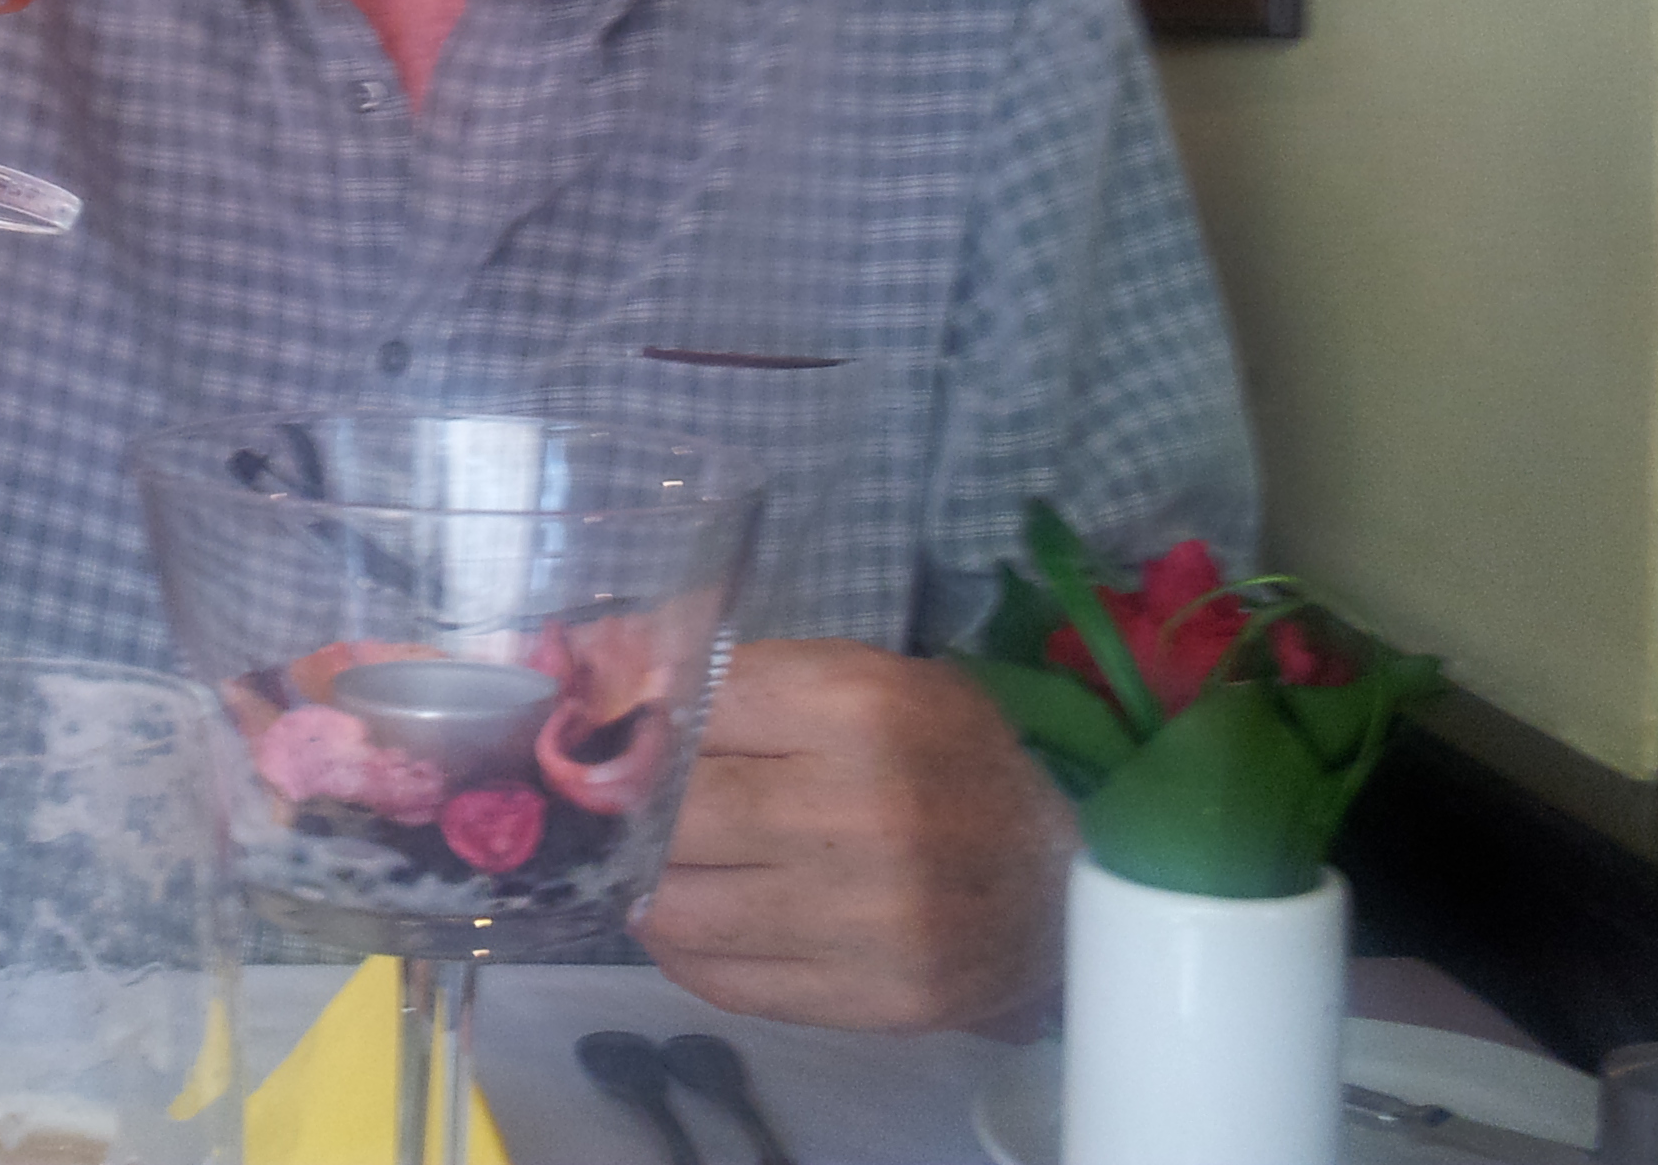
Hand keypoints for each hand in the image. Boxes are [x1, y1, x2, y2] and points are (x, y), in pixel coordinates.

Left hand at [636, 638, 1074, 1032]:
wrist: (1060, 885)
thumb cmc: (945, 759)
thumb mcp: (860, 677)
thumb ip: (730, 665)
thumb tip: (597, 657)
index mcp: (859, 706)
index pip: (685, 705)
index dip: (631, 720)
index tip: (610, 733)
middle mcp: (859, 811)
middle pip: (669, 811)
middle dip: (627, 809)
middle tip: (619, 805)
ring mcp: (865, 917)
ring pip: (676, 906)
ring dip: (646, 883)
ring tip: (661, 861)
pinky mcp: (870, 999)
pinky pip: (720, 978)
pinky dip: (684, 947)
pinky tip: (694, 916)